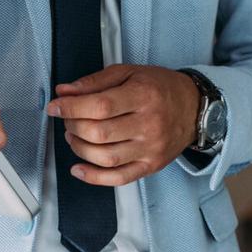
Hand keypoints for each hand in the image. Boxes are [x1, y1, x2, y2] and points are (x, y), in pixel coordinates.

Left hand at [46, 65, 201, 186]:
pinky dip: (94, 177)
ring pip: (105, 157)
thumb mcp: (130, 73)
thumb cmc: (161, 88)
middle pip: (99, 133)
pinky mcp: (151, 165)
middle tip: (68, 118)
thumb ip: (95, 81)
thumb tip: (64, 92)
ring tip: (75, 136)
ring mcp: (151, 148)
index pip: (99, 106)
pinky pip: (119, 178)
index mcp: (143, 96)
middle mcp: (149, 124)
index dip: (71, 107)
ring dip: (79, 148)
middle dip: (73, 126)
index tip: (56, 106)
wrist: (195, 107)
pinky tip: (79, 169)